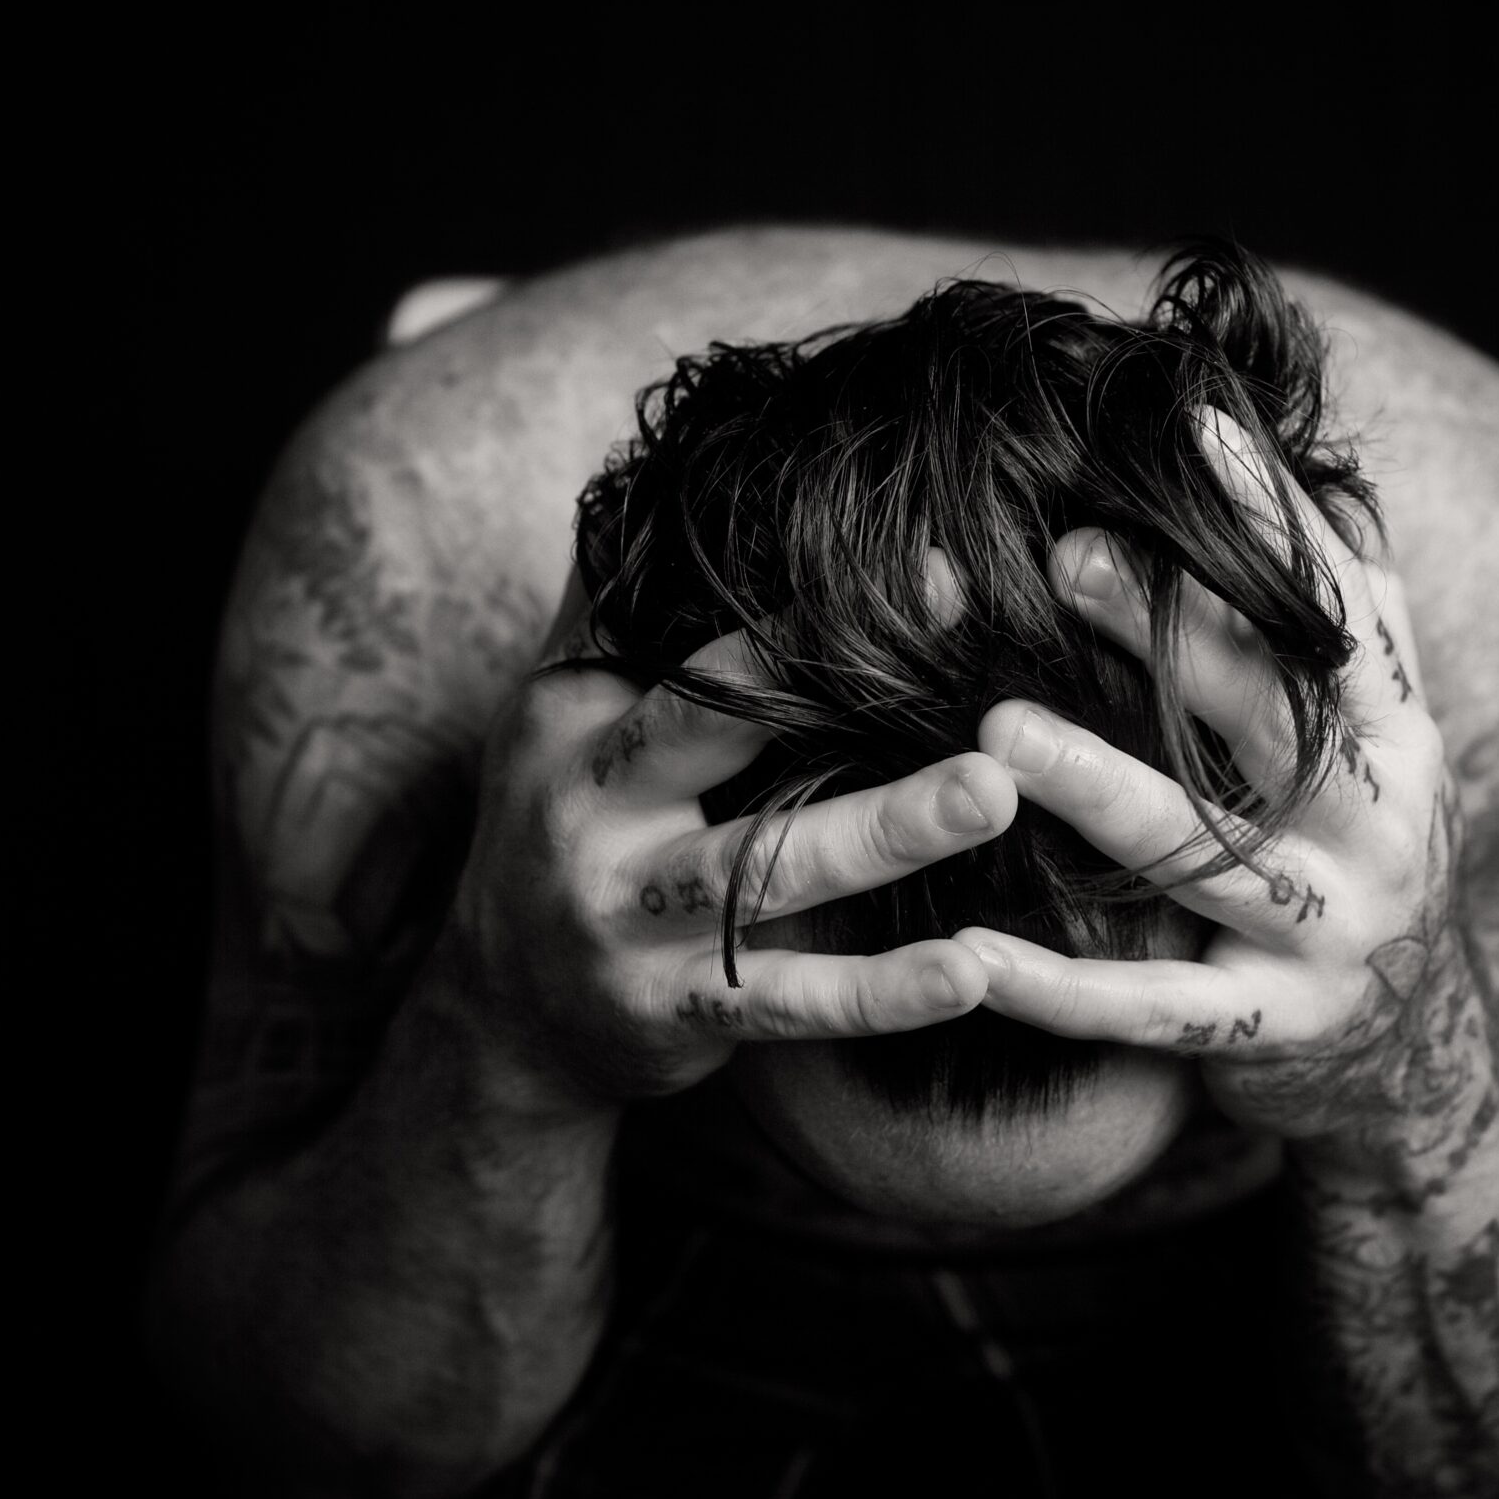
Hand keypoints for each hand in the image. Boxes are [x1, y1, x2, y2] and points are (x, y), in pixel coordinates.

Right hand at [435, 558, 1013, 1112]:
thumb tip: (688, 480)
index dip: (809, 618)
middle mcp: (590, 821)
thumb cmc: (569, 828)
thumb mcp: (562, 720)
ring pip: (768, 873)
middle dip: (842, 696)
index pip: (701, 661)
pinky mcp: (669, 1018)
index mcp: (577, 732)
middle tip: (961, 662)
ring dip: (889, 834)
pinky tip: (970, 971)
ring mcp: (626, 927)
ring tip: (995, 796)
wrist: (503, 1013)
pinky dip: (879, 992)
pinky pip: (786, 1000)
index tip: (937, 572)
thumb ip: (623, 618)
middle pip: (721, 743)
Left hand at [958, 411, 1464, 1151]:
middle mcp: (1380, 827)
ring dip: (1100, 789)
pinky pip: (1155, 1007)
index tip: (1193, 426)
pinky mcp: (1273, 1030)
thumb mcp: (1375, 738)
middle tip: (1065, 559)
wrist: (1405, 1051)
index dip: (1274, 518)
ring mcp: (1331, 933)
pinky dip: (1061, 987)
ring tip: (1000, 735)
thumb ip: (1347, 625)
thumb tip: (1324, 479)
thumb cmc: (1350, 850)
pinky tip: (972, 956)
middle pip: (1275, 716)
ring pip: (1207, 855)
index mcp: (1399, 734)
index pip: (1339, 610)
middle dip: (1174, 634)